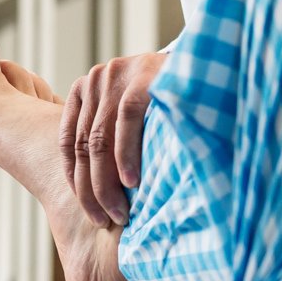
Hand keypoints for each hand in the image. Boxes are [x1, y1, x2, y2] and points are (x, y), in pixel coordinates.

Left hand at [60, 50, 169, 228]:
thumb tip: (99, 186)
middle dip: (90, 189)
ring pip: (100, 140)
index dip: (74, 178)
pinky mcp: (142, 78)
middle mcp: (99, 77)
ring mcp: (119, 75)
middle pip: (84, 145)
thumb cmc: (175, 97)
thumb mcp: (135, 110)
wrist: (212, 60)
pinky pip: (126, 123)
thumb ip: (113, 132)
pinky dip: (126, 156)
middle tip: (103, 220)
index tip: (86, 207)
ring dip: (106, 183)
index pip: (70, 141)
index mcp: (90, 86)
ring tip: (117, 213)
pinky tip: (133, 183)